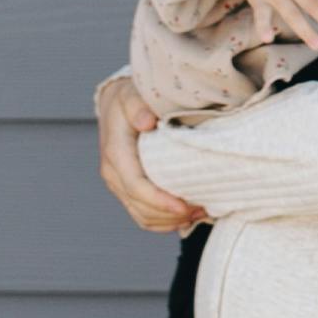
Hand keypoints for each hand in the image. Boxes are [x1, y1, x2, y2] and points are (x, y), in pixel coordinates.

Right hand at [96, 73, 196, 234]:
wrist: (116, 106)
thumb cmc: (129, 99)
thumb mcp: (131, 95)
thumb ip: (137, 106)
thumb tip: (146, 121)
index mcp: (115, 153)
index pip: (136, 186)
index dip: (160, 200)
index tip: (185, 205)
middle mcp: (113, 174)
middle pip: (141, 207)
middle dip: (172, 214)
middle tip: (204, 208)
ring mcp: (119, 186)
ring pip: (143, 217)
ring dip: (171, 221)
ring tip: (200, 212)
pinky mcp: (128, 192)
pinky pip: (144, 217)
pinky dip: (165, 222)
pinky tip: (187, 216)